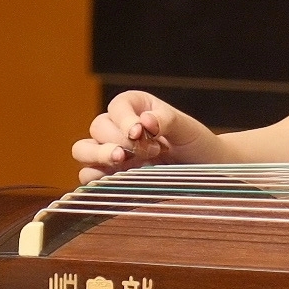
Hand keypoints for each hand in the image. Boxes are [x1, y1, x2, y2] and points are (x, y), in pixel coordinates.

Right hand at [74, 91, 210, 177]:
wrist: (205, 172)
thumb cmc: (197, 145)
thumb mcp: (188, 130)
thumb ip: (168, 120)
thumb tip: (146, 120)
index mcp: (135, 107)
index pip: (117, 107)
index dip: (124, 120)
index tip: (139, 132)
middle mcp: (118, 128)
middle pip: (98, 128)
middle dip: (117, 140)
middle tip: (146, 152)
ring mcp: (110, 152)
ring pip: (83, 150)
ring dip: (98, 156)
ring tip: (122, 162)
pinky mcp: (109, 176)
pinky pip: (88, 176)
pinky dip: (96, 179)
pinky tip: (118, 180)